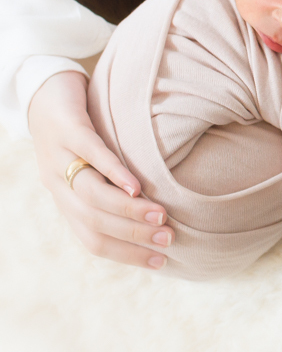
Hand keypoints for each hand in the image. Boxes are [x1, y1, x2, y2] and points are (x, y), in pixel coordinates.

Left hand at [28, 70, 171, 268]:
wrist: (42, 89)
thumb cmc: (78, 132)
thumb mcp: (91, 168)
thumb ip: (111, 191)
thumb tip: (152, 216)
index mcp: (64, 199)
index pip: (93, 239)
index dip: (126, 255)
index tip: (161, 262)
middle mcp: (57, 184)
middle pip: (93, 221)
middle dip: (133, 235)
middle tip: (169, 239)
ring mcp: (60, 157)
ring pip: (92, 195)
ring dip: (128, 209)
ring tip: (161, 216)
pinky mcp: (68, 128)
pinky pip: (91, 154)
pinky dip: (114, 172)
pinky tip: (136, 184)